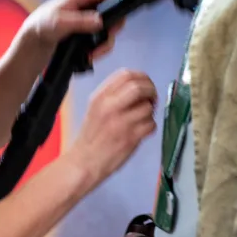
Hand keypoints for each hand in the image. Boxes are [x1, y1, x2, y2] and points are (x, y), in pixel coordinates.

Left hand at [20, 0, 129, 60]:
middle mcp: (87, 4)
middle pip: (113, 8)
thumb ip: (80, 21)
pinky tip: (90, 55)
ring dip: (106, 41)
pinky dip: (100, 48)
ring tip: (94, 52)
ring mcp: (88, 18)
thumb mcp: (59, 23)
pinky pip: (103, 38)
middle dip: (115, 24)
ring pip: (110, 26)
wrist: (32, 44)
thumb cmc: (41, 26)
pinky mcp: (87, 31)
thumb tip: (100, 21)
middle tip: (109, 35)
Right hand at [64, 69, 156, 187]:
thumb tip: (139, 86)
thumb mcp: (95, 107)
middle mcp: (110, 106)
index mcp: (100, 96)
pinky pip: (151, 124)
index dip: (142, 77)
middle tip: (151, 99)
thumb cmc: (91, 135)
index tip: (146, 85)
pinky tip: (142, 131)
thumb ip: (113, 95)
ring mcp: (121, 122)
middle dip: (151, 91)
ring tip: (143, 119)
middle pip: (139, 87)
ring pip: (147, 107)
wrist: (85, 162)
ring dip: (150, 112)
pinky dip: (150, 127)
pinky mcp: (131, 138)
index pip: (126, 74)